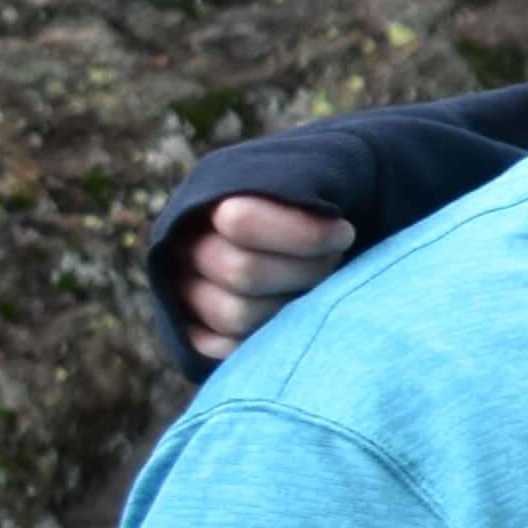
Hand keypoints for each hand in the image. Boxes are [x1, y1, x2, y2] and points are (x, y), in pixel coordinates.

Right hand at [176, 197, 355, 363]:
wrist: (305, 228)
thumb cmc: (320, 203)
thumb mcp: (321, 179)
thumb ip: (312, 192)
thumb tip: (332, 225)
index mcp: (210, 196)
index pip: (240, 220)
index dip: (305, 235)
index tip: (344, 235)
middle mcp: (183, 243)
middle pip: (242, 272)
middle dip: (306, 272)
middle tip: (335, 263)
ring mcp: (183, 289)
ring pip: (235, 315)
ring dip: (292, 307)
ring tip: (320, 288)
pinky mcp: (192, 330)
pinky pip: (220, 348)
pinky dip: (265, 340)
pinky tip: (293, 321)